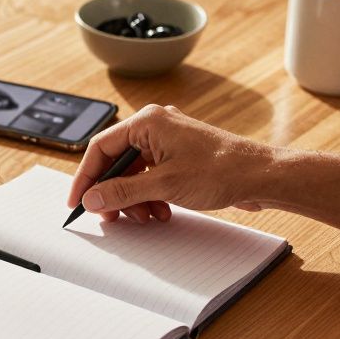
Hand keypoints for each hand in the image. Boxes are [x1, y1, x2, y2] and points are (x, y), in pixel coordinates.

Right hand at [67, 105, 277, 221]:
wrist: (261, 176)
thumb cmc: (221, 170)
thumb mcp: (164, 186)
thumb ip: (122, 192)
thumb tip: (93, 198)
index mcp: (147, 122)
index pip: (100, 148)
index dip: (86, 177)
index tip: (78, 201)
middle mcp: (155, 126)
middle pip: (116, 161)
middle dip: (113, 192)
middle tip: (110, 215)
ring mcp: (168, 140)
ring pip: (134, 172)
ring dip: (134, 198)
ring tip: (145, 216)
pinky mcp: (178, 155)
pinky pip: (151, 175)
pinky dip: (150, 195)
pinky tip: (160, 211)